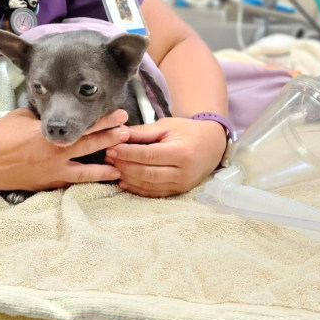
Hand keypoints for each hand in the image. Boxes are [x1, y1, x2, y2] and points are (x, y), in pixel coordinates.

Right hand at [0, 108, 129, 192]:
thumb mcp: (23, 117)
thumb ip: (43, 118)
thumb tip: (56, 117)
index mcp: (51, 135)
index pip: (84, 126)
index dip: (104, 121)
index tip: (121, 116)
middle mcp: (55, 155)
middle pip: (91, 146)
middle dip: (112, 139)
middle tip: (129, 134)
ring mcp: (51, 173)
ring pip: (86, 173)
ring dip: (105, 169)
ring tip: (121, 169)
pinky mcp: (45, 185)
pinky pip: (70, 184)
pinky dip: (83, 182)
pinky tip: (94, 182)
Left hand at [106, 116, 226, 197]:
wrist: (212, 144)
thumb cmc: (188, 131)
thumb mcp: (167, 126)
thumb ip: (143, 132)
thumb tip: (118, 133)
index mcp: (182, 152)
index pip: (149, 155)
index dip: (128, 153)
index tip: (111, 148)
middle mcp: (184, 172)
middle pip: (147, 173)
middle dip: (124, 166)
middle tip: (108, 159)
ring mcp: (182, 184)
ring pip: (149, 185)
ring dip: (128, 178)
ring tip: (112, 168)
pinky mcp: (179, 191)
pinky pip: (154, 193)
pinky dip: (137, 189)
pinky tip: (123, 182)